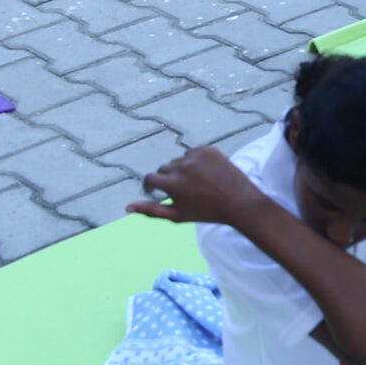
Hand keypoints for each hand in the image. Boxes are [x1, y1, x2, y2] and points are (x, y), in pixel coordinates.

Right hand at [127, 147, 260, 224]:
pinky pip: (193, 153)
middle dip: (168, 178)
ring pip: (179, 160)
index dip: (151, 186)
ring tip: (196, 183)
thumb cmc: (206, 212)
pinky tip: (206, 174)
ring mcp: (195, 156)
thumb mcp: (177, 215)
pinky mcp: (208, 149)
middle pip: (164, 168)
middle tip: (182, 190)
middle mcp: (181, 167)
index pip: (150, 178)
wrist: (238, 201)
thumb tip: (127, 207)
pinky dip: (195, 162)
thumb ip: (151, 210)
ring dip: (182, 169)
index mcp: (171, 184)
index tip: (155, 190)